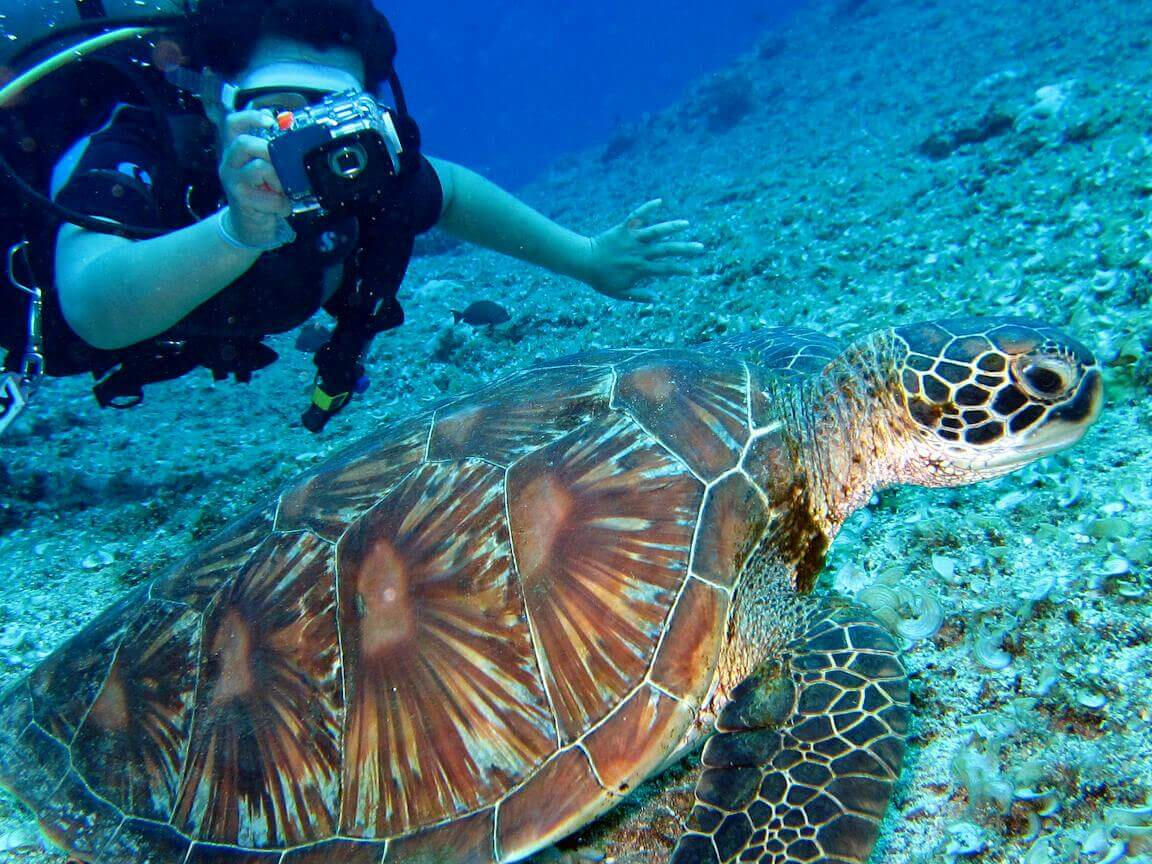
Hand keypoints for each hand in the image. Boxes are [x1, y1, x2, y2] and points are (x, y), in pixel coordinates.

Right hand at [217, 110, 291, 245]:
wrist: (249, 227)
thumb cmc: (261, 195)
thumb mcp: (266, 172)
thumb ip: (274, 157)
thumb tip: (297, 143)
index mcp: (237, 152)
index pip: (233, 124)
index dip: (251, 117)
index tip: (270, 120)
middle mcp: (230, 163)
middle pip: (243, 143)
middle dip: (269, 151)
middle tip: (283, 164)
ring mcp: (233, 181)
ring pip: (259, 168)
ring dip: (279, 179)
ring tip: (282, 190)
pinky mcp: (241, 200)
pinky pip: (269, 197)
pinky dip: (282, 203)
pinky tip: (281, 207)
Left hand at [583, 199, 705, 301]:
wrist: (584, 261)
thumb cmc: (601, 279)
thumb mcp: (619, 293)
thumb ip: (638, 295)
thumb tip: (657, 298)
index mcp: (640, 269)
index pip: (666, 270)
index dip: (681, 270)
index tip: (694, 271)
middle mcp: (640, 253)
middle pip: (667, 250)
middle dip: (685, 249)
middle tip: (700, 247)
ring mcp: (633, 239)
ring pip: (656, 232)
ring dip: (672, 227)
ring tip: (686, 224)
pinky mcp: (624, 228)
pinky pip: (637, 216)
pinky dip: (647, 208)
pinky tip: (659, 201)